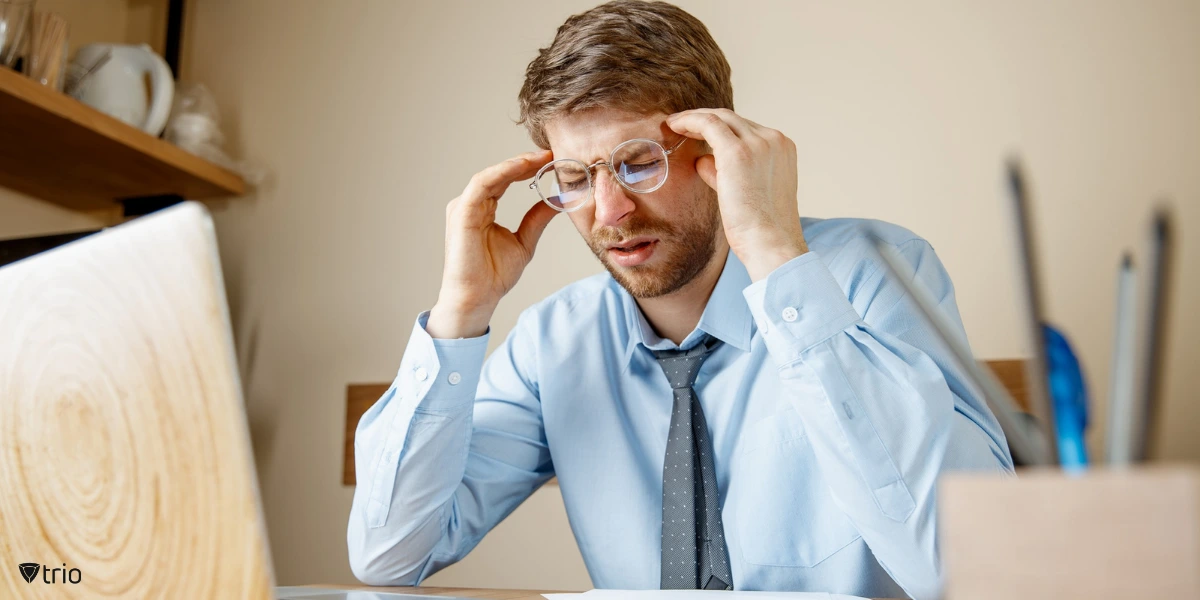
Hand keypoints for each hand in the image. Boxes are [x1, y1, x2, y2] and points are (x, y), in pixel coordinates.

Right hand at [427, 150, 558, 338]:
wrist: (477, 298)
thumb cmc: (493, 276)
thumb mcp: (524, 242)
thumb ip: (536, 219)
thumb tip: (557, 201)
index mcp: (482, 209)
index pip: (505, 181)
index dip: (527, 169)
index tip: (551, 161)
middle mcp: (470, 204)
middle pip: (499, 174)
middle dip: (525, 162)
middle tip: (550, 154)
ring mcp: (463, 207)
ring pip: (491, 175)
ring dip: (516, 164)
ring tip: (540, 158)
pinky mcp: (461, 212)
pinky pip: (482, 184)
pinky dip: (503, 172)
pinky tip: (522, 167)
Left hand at [666, 109, 807, 280]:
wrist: (771, 244)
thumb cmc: (760, 229)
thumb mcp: (747, 193)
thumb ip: (726, 173)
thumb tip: (703, 160)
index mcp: (783, 148)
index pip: (746, 128)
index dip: (719, 128)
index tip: (698, 132)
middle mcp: (773, 140)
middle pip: (733, 119)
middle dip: (704, 119)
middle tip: (681, 125)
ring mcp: (758, 143)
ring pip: (719, 117)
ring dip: (694, 118)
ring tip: (674, 125)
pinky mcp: (737, 152)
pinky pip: (708, 124)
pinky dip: (689, 121)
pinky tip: (674, 126)